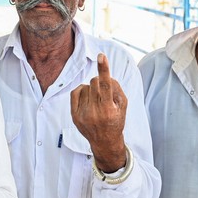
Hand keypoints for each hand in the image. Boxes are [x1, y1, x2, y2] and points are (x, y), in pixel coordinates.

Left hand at [70, 53, 126, 172]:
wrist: (104, 141)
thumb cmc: (116, 120)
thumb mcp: (123, 105)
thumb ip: (116, 88)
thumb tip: (104, 75)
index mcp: (109, 109)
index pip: (106, 85)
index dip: (103, 69)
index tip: (101, 56)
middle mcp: (95, 112)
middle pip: (94, 82)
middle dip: (100, 83)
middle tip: (104, 93)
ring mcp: (83, 114)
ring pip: (85, 86)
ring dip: (91, 89)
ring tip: (96, 101)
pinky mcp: (74, 115)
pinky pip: (75, 92)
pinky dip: (82, 91)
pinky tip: (87, 98)